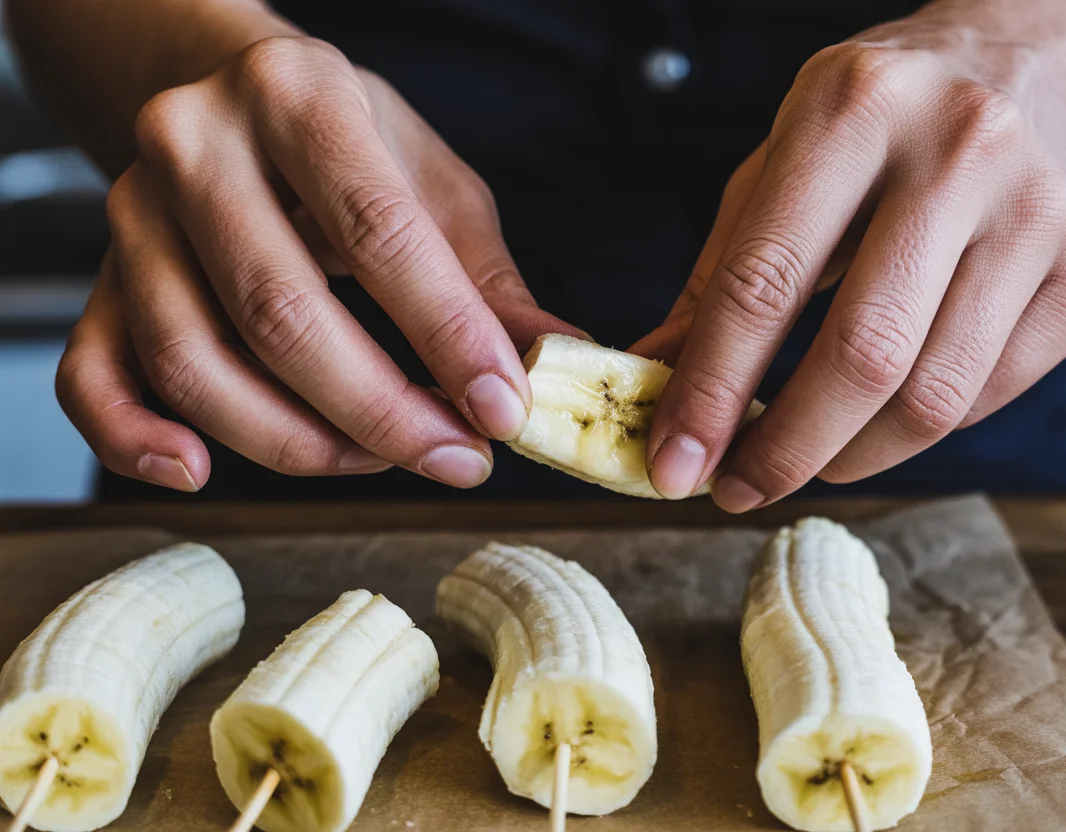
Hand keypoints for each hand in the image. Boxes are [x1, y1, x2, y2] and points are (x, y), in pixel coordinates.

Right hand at [57, 36, 578, 490]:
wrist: (232, 96)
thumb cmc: (348, 143)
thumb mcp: (432, 183)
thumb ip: (486, 277)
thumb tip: (556, 361)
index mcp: (296, 96)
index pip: (377, 230)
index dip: (445, 332)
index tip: (502, 407)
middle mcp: (195, 149)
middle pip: (280, 312)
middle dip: (381, 410)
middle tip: (458, 458)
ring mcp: (132, 219)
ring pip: (192, 362)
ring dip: (296, 439)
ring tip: (381, 459)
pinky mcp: (97, 282)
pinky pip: (90, 377)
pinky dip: (136, 439)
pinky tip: (200, 471)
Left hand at [634, 20, 1065, 508]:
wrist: (1034, 68)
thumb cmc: (879, 125)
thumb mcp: (782, 162)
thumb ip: (720, 271)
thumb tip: (654, 379)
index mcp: (854, 108)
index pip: (765, 280)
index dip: (712, 390)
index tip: (674, 464)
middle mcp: (959, 149)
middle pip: (863, 352)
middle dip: (786, 447)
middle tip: (739, 489)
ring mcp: (1039, 209)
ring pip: (935, 393)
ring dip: (853, 455)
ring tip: (809, 458)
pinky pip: (988, 394)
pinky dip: (920, 429)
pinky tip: (885, 414)